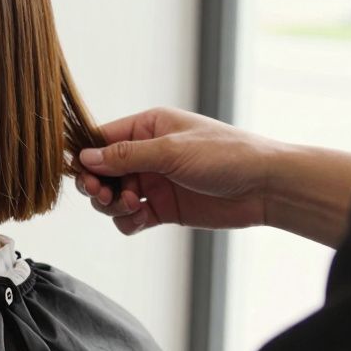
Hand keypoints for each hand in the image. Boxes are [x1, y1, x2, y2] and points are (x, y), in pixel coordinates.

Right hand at [76, 107, 277, 234]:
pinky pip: (132, 218)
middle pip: (103, 172)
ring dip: (114, 205)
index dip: (87, 158)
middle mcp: (147, 154)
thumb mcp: (171, 150)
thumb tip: (86, 158)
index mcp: (148, 128)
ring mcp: (155, 183)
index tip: (83, 175)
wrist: (266, 187)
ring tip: (133, 206)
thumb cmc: (226, 155)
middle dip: (97, 185)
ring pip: (114, 197)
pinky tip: (141, 219)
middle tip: (103, 195)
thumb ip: (126, 155)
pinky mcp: (164, 209)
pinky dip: (128, 222)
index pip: (102, 140)